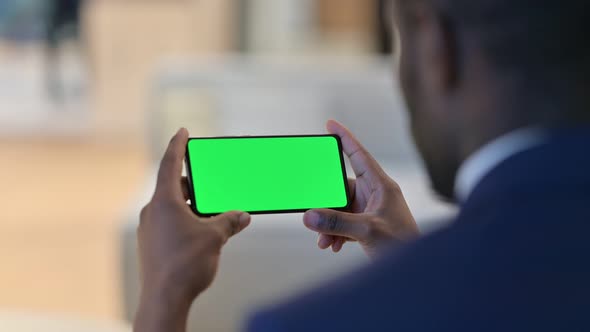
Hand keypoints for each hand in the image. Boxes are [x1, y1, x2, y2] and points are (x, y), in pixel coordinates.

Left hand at [135, 128, 250, 331]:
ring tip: (211, 212)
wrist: (164, 299)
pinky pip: (168, 223)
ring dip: (191, 205)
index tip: (182, 131)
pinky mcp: (150, 244)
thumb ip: (229, 221)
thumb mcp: (215, 237)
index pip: (170, 164)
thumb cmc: (186, 264)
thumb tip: (243, 216)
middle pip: (173, 187)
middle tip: (210, 182)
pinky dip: (184, 221)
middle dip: (194, 183)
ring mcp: (149, 229)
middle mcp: (152, 211)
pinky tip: (201, 233)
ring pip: (171, 207)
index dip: (177, 145)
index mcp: (164, 201)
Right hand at [303, 120, 418, 257]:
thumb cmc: (402, 245)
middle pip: (342, 188)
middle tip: (312, 213)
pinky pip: (345, 222)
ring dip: (329, 224)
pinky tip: (332, 245)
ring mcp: (371, 210)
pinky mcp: (368, 225)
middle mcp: (375, 194)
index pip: (359, 155)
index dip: (345, 138)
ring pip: (341, 208)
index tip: (330, 124)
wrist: (415, 270)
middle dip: (326, 204)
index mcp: (381, 185)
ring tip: (324, 240)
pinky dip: (336, 232)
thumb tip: (309, 216)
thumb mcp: (367, 231)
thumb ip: (337, 222)